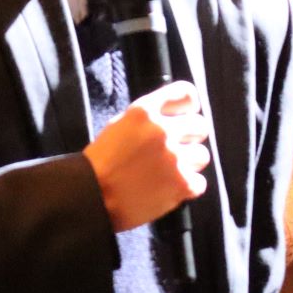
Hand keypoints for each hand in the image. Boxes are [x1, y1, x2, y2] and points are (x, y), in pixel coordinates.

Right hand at [84, 80, 210, 231]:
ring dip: (189, 165)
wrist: (90, 199)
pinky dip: (186, 188)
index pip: (187, 93)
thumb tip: (176, 116)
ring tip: (166, 174)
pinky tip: (166, 190)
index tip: (185, 116)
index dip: (189, 107)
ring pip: (202, 155)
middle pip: (200, 126)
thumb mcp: (119, 127)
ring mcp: (174, 157)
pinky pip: (200, 182)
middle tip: (173, 151)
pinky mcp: (182, 183)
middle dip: (189, 138)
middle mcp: (162, 130)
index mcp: (144, 112)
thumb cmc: (101, 164)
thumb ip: (148, 118)